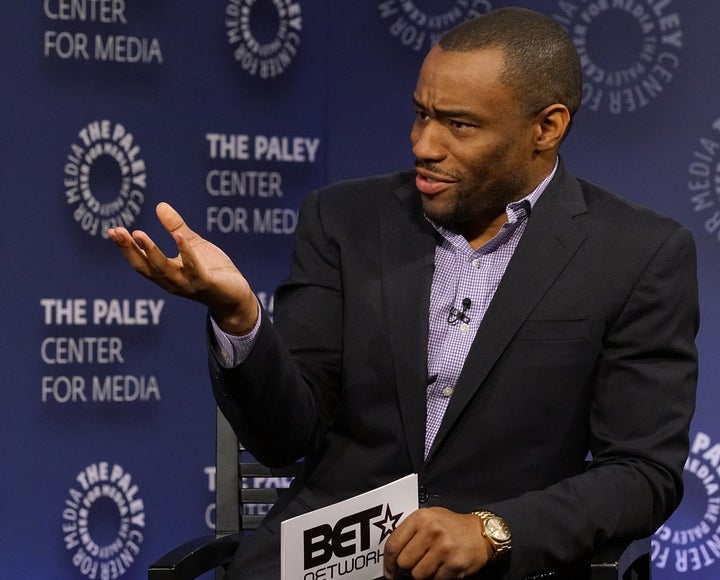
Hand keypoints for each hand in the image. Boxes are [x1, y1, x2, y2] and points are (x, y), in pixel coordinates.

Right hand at [107, 202, 257, 334]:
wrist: (237, 295)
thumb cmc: (213, 270)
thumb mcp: (192, 245)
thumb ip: (175, 228)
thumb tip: (160, 205)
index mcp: (166, 274)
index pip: (141, 262)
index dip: (126, 248)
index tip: (112, 231)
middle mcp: (172, 282)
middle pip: (146, 267)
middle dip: (130, 250)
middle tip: (118, 232)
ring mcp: (188, 284)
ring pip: (165, 269)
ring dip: (151, 252)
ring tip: (139, 234)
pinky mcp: (206, 283)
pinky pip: (193, 268)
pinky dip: (185, 252)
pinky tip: (178, 236)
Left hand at [383, 507, 491, 578]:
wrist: (480, 532)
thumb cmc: (452, 525)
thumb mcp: (429, 518)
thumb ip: (410, 531)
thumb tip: (392, 553)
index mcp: (420, 518)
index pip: (393, 544)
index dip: (388, 561)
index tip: (389, 570)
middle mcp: (431, 531)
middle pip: (404, 562)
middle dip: (409, 566)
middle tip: (417, 562)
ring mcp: (443, 548)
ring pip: (418, 574)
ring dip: (424, 573)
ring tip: (433, 562)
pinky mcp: (454, 564)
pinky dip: (438, 577)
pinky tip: (444, 566)